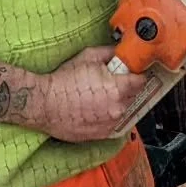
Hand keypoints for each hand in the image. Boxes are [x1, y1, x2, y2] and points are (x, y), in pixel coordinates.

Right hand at [25, 46, 147, 141]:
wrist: (43, 104)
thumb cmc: (63, 81)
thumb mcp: (88, 57)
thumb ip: (110, 53)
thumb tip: (122, 52)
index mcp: (118, 88)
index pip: (142, 81)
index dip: (137, 74)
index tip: (133, 72)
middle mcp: (118, 108)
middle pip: (135, 96)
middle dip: (127, 88)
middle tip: (112, 82)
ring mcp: (111, 123)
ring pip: (125, 110)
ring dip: (119, 103)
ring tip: (100, 96)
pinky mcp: (102, 135)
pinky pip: (115, 123)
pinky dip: (110, 116)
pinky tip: (97, 108)